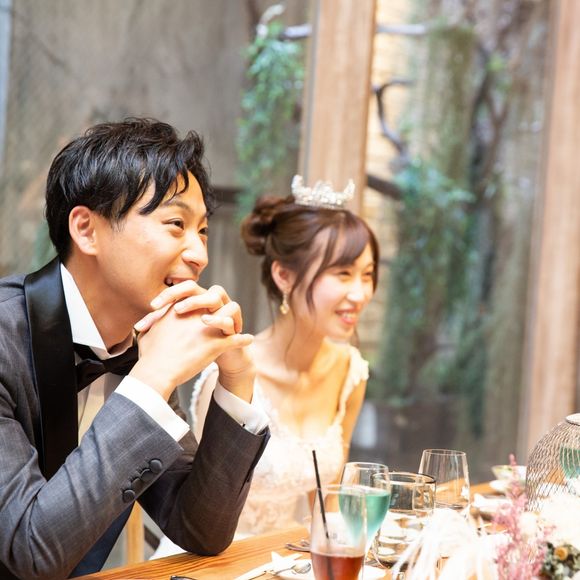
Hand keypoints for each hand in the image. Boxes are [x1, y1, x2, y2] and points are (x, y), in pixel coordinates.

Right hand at [132, 281, 254, 400]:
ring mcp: (207, 328)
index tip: (204, 311)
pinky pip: (237, 338)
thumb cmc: (149, 355)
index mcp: (179, 309)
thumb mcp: (147, 333)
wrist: (156, 371)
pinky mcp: (215, 344)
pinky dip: (244, 340)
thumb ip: (151, 325)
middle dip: (220, 304)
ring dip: (235, 320)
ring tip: (238, 327)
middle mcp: (195, 314)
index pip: (196, 296)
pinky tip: (248, 340)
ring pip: (231, 313)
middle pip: (216, 297)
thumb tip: (143, 326)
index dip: (202, 302)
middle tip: (223, 314)